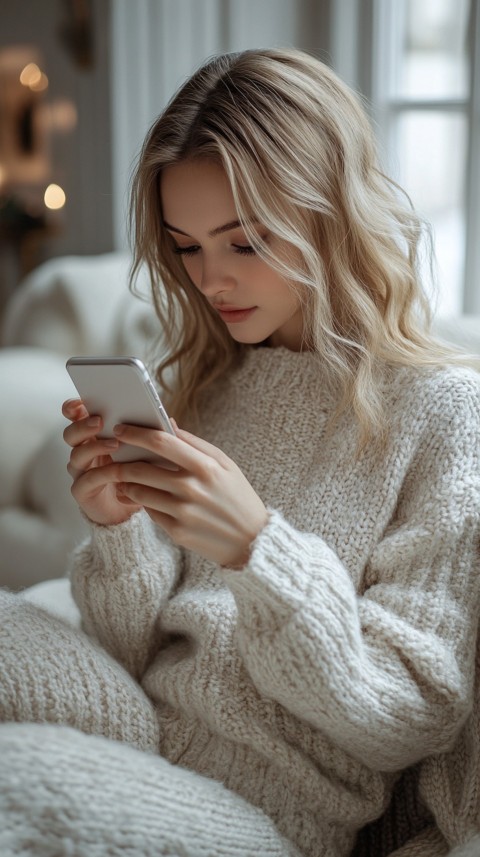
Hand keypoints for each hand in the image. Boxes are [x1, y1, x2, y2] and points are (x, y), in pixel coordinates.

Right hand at [62, 398, 141, 525]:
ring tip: (114, 443)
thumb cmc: (139, 474)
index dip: (74, 407)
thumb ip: (152, 436)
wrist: (133, 508)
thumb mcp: (146, 452)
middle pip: (71, 434)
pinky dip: (101, 473)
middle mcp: (84, 450)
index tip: (81, 401)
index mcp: (95, 435)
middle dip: (82, 425)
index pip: (76, 416)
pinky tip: (115, 471)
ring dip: (94, 447)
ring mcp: (81, 471)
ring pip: (77, 455)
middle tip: (99, 420)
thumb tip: (170, 421)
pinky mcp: (82, 490)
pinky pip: (87, 479)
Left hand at [112, 421, 267, 567]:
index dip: (136, 433)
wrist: (252, 541)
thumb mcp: (224, 464)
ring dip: (126, 481)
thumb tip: (167, 423)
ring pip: (138, 491)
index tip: (120, 428)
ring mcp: (183, 512)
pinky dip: (141, 500)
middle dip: (121, 460)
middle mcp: (192, 489)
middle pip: (141, 468)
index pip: (161, 442)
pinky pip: (148, 511)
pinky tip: (140, 495)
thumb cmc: (237, 496)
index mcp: (206, 466)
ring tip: (124, 476)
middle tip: (113, 455)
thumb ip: (194, 443)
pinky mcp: (177, 531)